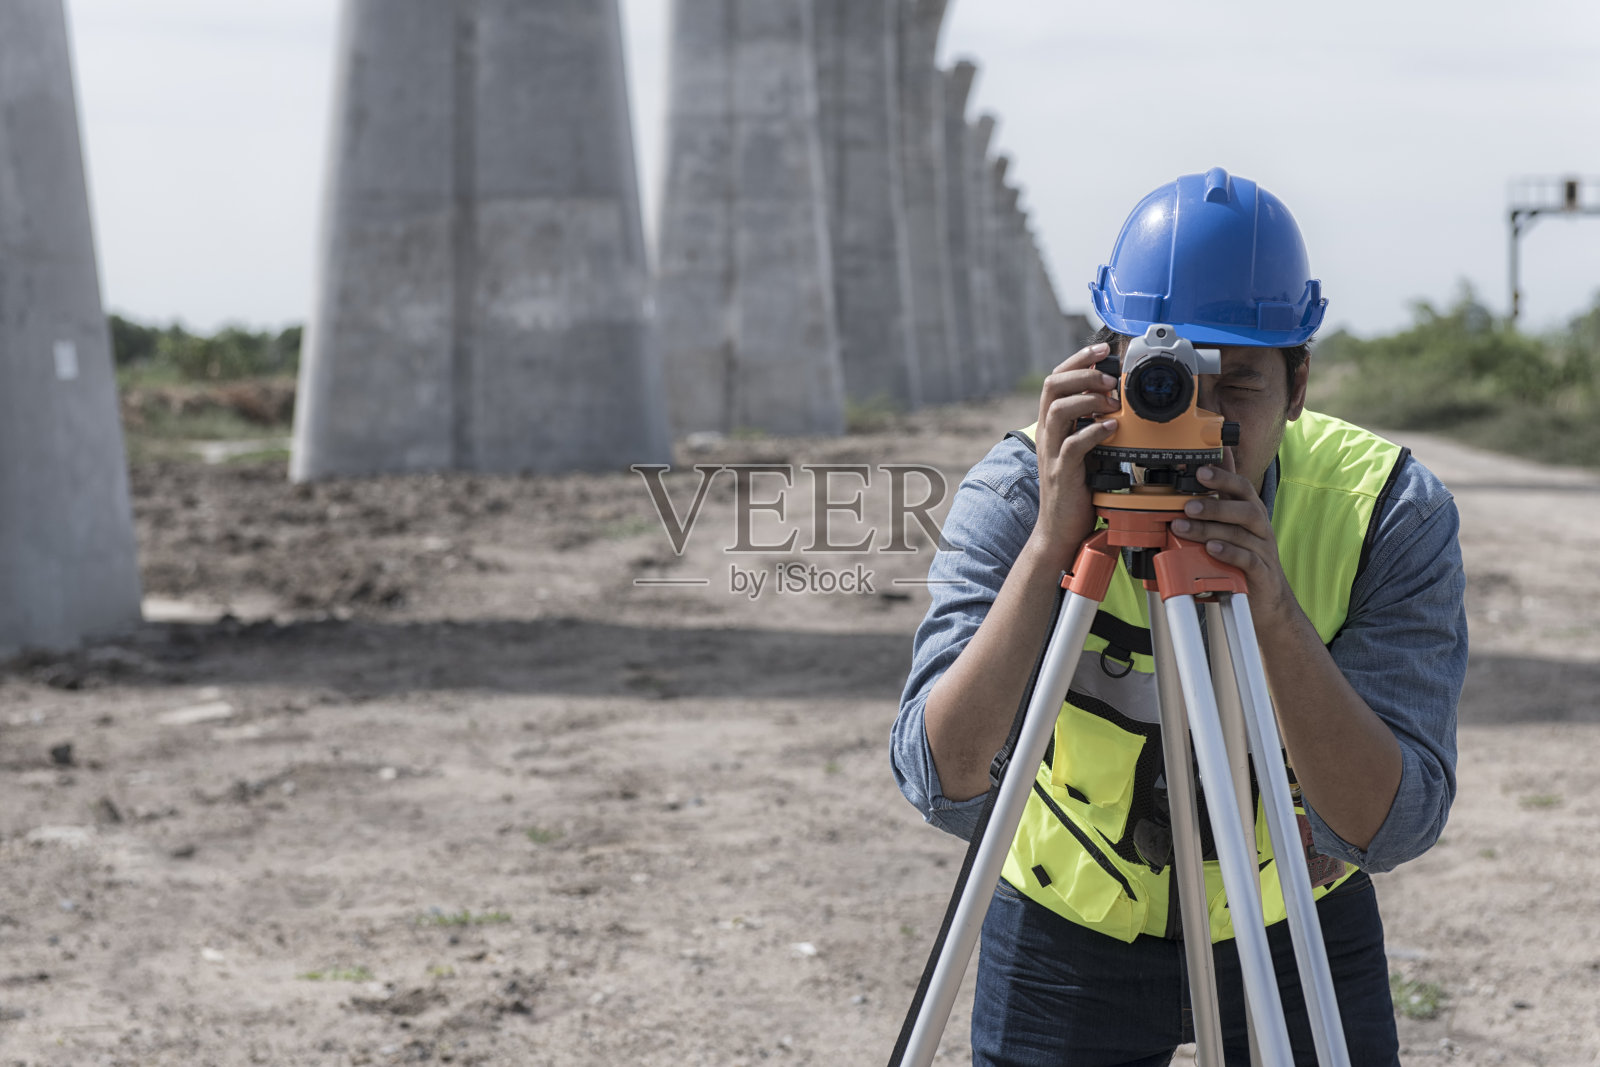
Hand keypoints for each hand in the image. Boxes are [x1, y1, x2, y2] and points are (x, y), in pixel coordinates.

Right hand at [1029, 343, 1120, 567]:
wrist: (1060, 531)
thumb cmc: (1077, 491)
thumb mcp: (1085, 451)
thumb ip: (1092, 427)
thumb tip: (1116, 403)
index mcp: (1052, 426)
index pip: (1056, 380)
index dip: (1078, 360)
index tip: (1103, 349)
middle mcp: (1047, 435)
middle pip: (1052, 387)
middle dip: (1083, 374)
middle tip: (1110, 377)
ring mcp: (1052, 453)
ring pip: (1058, 410)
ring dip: (1088, 399)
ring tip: (1113, 401)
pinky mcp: (1062, 473)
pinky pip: (1073, 444)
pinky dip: (1094, 432)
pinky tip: (1113, 429)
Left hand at [1170, 458, 1298, 622]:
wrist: (1266, 597)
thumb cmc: (1245, 556)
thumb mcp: (1234, 524)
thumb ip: (1222, 497)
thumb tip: (1210, 464)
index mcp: (1252, 512)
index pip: (1242, 488)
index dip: (1224, 477)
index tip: (1201, 471)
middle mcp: (1260, 528)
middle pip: (1245, 509)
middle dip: (1214, 506)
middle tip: (1187, 506)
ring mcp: (1263, 550)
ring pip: (1240, 534)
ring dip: (1209, 530)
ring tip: (1184, 528)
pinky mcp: (1262, 572)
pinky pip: (1248, 560)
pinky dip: (1229, 553)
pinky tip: (1211, 549)